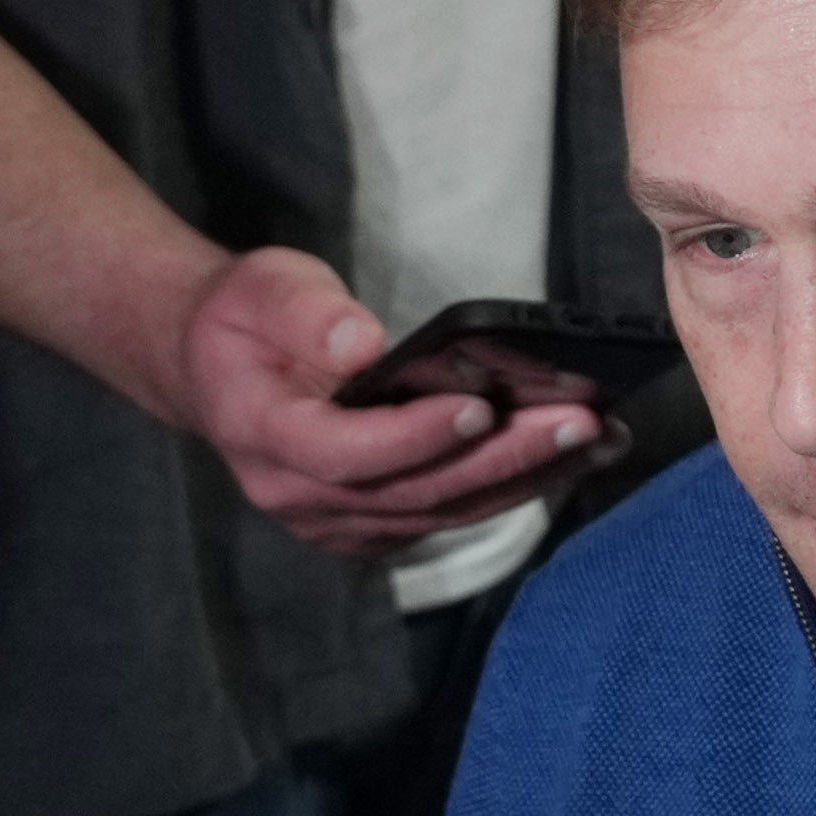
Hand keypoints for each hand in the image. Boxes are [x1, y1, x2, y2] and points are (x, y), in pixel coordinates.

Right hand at [169, 249, 599, 561]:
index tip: (480, 407)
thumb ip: (305, 314)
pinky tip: (570, 456)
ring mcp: (339, 522)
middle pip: (416, 491)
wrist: (216, 371)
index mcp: (265, 437)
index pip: (348, 452)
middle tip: (579, 422)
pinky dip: (511, 484)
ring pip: (444, 511)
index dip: (415, 437)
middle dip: (503, 457)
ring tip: (599, 439)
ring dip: (526, 477)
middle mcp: (302, 498)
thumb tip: (362, 345)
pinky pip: (449, 513)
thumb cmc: (244, 321)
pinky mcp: (374, 525)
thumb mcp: (261, 290)